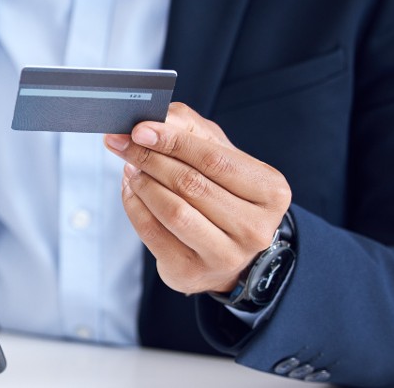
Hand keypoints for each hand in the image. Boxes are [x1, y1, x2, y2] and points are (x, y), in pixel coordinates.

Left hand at [104, 103, 291, 294]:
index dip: (173, 141)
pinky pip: (153, 233)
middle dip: (150, 158)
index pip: (214, 160)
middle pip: (190, 185)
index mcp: (270, 191)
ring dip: (142, 183)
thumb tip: (154, 121)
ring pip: (172, 211)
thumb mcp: (218, 152)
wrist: (229, 250)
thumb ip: (190, 128)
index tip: (139, 129)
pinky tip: (131, 189)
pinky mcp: (192, 272)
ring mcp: (226, 256)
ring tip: (130, 166)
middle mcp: (255, 227)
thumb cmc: (223, 191)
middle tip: (122, 143)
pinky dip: (134, 206)